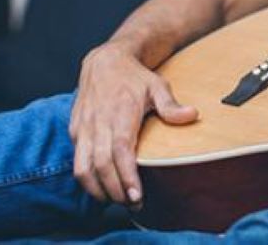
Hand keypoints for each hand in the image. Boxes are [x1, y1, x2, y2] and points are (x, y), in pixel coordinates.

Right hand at [69, 43, 198, 207]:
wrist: (104, 62)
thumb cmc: (134, 77)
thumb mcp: (157, 86)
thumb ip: (171, 105)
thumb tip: (192, 115)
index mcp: (120, 114)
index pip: (120, 151)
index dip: (126, 176)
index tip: (136, 195)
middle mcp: (98, 123)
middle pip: (101, 165)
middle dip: (115, 190)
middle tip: (133, 205)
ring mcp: (84, 128)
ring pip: (82, 168)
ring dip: (98, 189)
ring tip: (116, 201)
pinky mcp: (75, 131)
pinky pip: (77, 161)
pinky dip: (88, 179)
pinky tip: (103, 187)